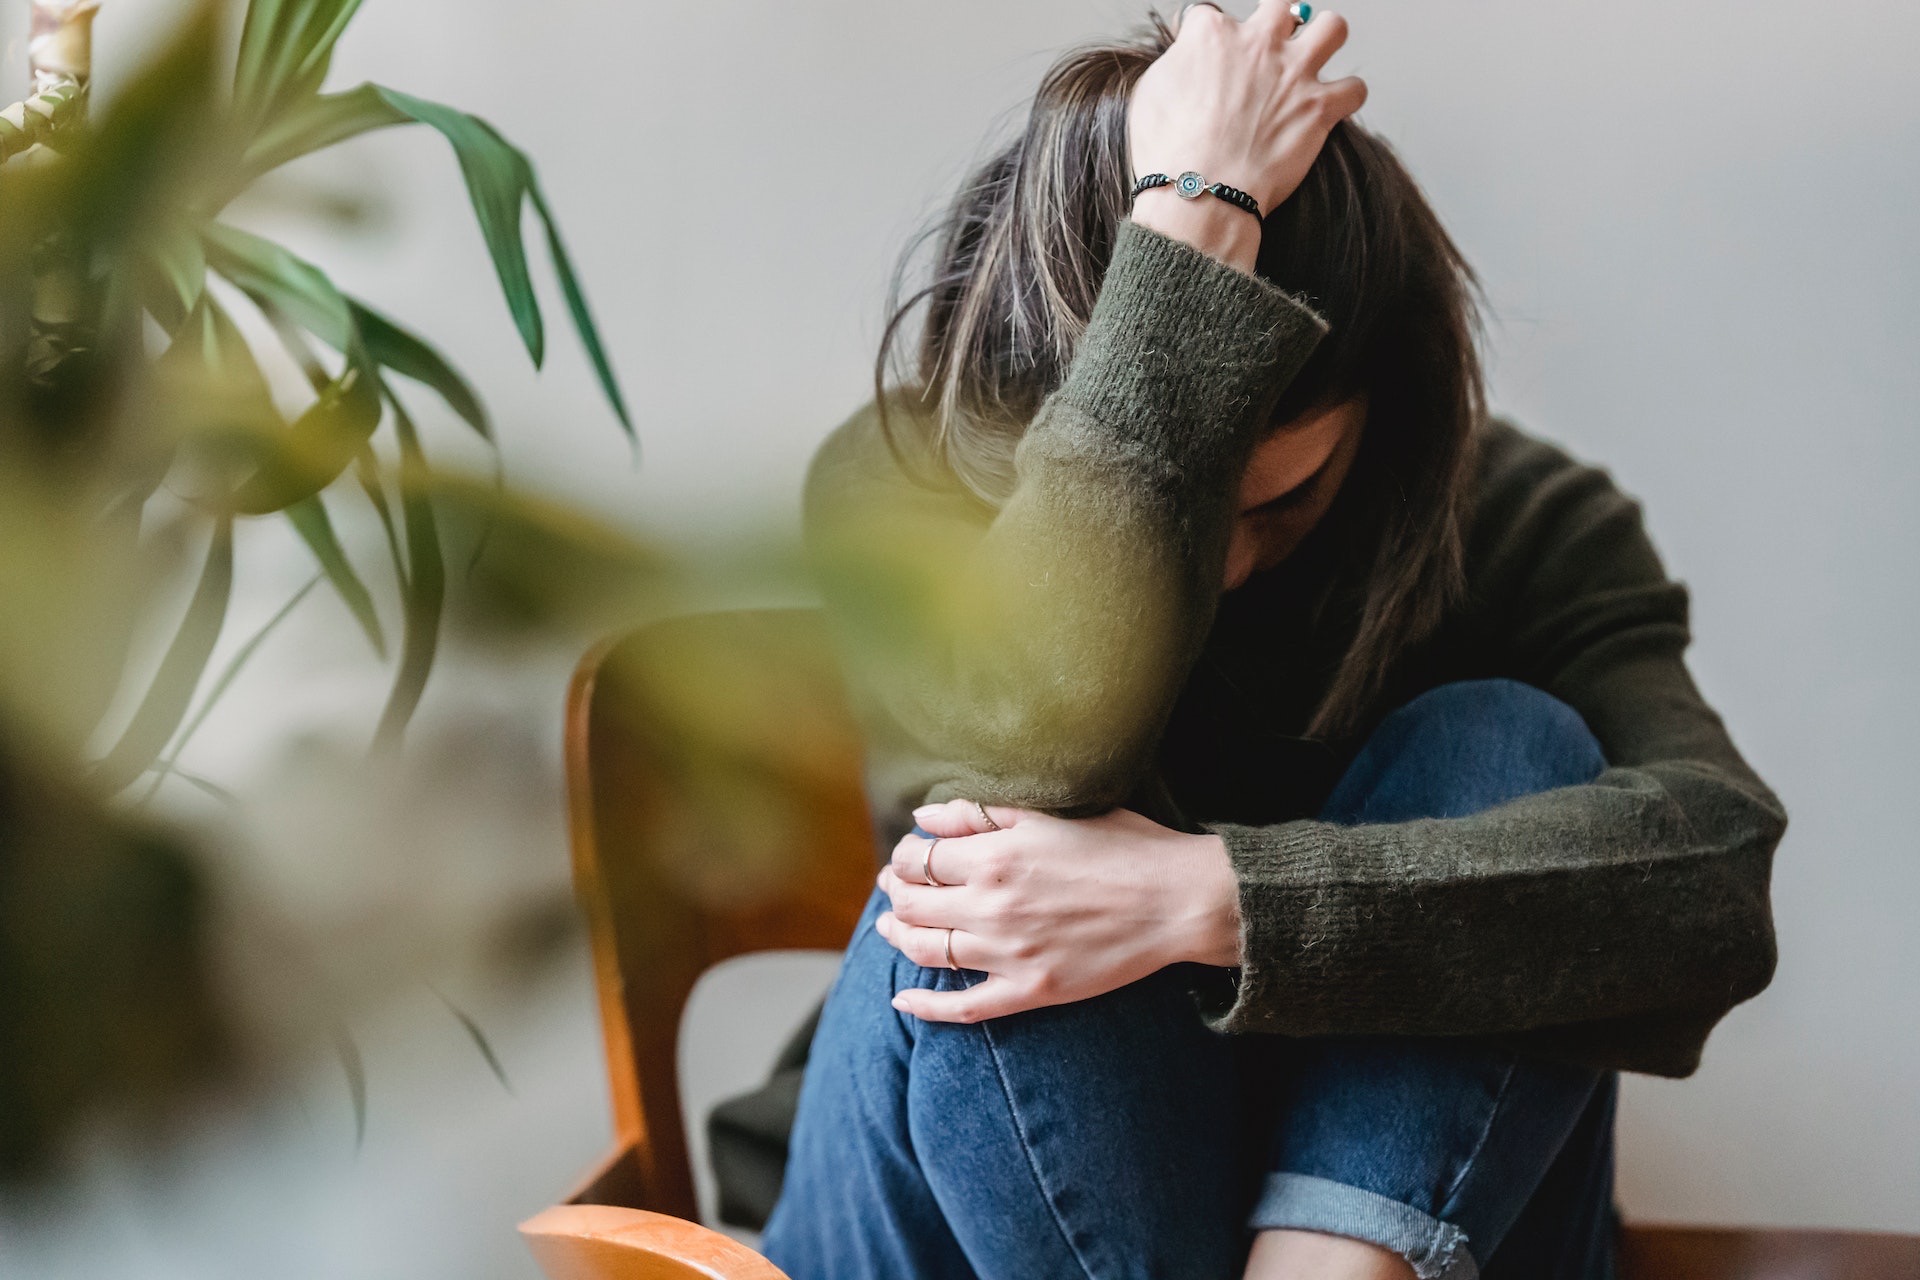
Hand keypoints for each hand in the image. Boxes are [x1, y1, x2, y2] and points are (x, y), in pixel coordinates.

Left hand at [873, 799, 1242, 1022]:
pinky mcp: (1030, 992)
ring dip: (898, 937)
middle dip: (894, 892)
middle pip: (912, 904)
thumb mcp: (1050, 814)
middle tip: (893, 887)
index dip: (904, 857)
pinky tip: (903, 1002)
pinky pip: (963, 1008)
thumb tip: (923, 819)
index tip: (909, 856)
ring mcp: (1008, 954)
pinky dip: (925, 1008)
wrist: (1177, 901)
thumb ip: (981, 814)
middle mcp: (992, 906)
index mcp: (994, 856)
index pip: (917, 859)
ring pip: (925, 951)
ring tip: (891, 927)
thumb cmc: (1122, 846)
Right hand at [1127, 3, 1365, 269]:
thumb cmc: (1168, 153)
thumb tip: (1186, 58)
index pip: (1212, 15)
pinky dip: (1347, 97)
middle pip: (1281, 5)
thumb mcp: (1150, 94)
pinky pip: (1355, 88)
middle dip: (1277, 24)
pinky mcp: (1320, 108)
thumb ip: (1176, 64)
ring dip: (1324, 41)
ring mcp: (1294, 73)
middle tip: (1268, 52)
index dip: (1207, 40)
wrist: (1198, 195)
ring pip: (1332, 28)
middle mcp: (1259, 44)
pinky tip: (1332, 107)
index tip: (1206, 61)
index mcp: (1213, 35)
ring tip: (1311, 64)